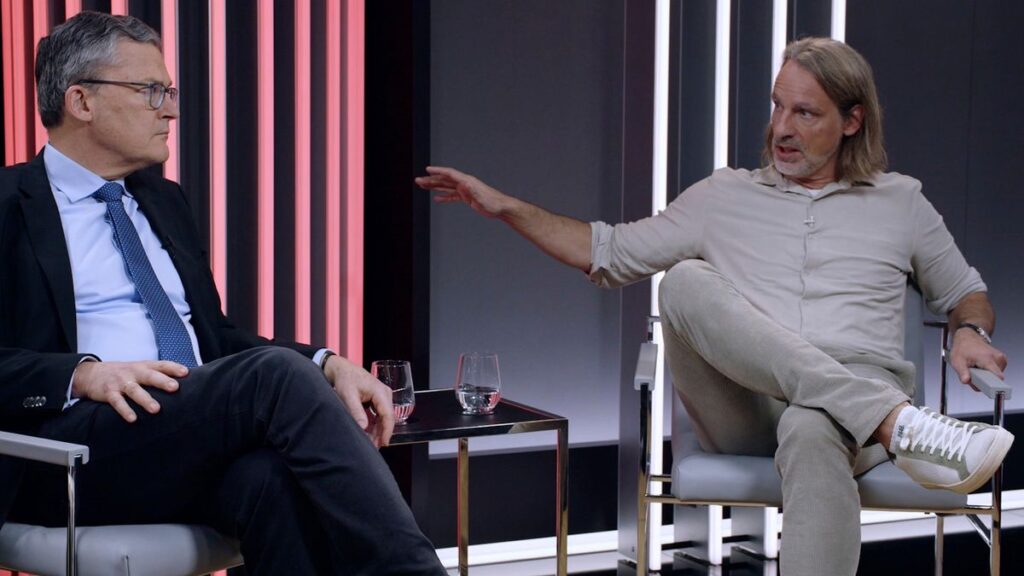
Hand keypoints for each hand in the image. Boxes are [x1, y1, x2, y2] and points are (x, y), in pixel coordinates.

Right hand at [72, 361, 186, 422]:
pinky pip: (117, 402)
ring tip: (156, 409)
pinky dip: (125, 410)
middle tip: (175, 387)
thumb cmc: (122, 373)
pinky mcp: (109, 392)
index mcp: (143, 366)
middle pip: (149, 376)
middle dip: (162, 381)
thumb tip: (181, 381)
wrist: (90, 373)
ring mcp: (120, 382)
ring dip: (145, 399)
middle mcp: (133, 372)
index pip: (160, 365)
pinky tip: (133, 418)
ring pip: (134, 390)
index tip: (186, 372)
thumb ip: (156, 373)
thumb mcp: (139, 368)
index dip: (173, 368)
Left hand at [322, 355, 394, 446]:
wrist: (341, 369)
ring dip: (378, 430)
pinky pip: (380, 414)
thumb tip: (363, 428)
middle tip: (373, 447)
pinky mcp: (378, 399)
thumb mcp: (348, 395)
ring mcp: (383, 396)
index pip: (388, 415)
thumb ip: (356, 411)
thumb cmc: (345, 379)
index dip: (387, 431)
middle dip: (381, 433)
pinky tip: (370, 433)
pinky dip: (375, 424)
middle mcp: (385, 394)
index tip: (383, 443)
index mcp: (380, 392)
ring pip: (384, 417)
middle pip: (388, 418)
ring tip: (371, 442)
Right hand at [415, 166, 510, 217]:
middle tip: (418, 180)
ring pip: (446, 186)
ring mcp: (465, 190)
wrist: (502, 208)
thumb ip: (472, 191)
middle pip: (445, 180)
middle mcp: (465, 183)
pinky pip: (452, 196)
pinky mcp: (467, 197)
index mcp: (467, 181)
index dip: (438, 171)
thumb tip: (464, 183)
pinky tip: (437, 199)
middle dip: (431, 180)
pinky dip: (444, 196)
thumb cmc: (494, 203)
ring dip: (434, 186)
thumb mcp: (482, 198)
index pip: (450, 174)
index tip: (427, 170)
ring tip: (423, 186)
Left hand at [949, 328, 1007, 387]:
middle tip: (973, 372)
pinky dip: (987, 372)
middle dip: (982, 380)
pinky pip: (996, 373)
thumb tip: (966, 381)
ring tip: (976, 367)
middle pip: (994, 379)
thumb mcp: (957, 361)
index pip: (997, 376)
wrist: (968, 338)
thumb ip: (962, 373)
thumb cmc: (963, 348)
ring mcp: (1001, 359)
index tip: (988, 387)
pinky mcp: (1002, 361)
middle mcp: (997, 358)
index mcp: (987, 358)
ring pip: (995, 377)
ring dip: (984, 376)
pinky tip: (981, 366)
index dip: (992, 385)